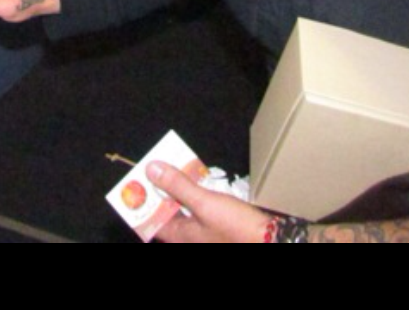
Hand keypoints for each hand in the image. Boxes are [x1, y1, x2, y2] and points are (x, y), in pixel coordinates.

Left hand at [147, 162, 269, 243]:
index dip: (142, 202)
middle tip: (158, 167)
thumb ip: (177, 186)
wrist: (270, 241)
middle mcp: (187, 238)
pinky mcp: (215, 229)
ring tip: (177, 168)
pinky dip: (194, 196)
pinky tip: (199, 181)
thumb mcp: (204, 203)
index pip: (151, 221)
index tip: (138, 181)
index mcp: (178, 237)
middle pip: (166, 213)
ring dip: (179, 191)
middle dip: (161, 191)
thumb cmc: (235, 228)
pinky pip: (197, 210)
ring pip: (182, 210)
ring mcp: (202, 235)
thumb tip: (151, 169)